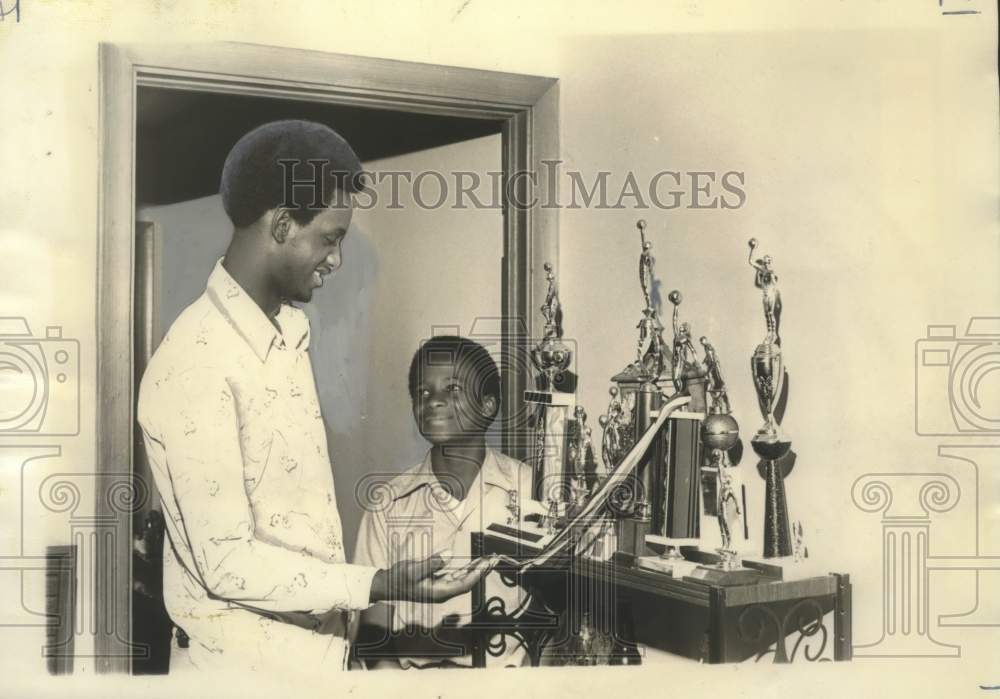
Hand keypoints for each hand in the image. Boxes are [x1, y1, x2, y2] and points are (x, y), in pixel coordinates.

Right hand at [369, 553, 496, 603]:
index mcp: (440, 592)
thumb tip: (449, 554)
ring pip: (464, 578)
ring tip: (489, 559)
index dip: (476, 575)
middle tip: (494, 559)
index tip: (486, 564)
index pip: (464, 584)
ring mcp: (442, 587)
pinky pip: (457, 575)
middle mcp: (444, 591)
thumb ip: (432, 563)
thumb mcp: (414, 569)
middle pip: (468, 582)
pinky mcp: (439, 582)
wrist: (388, 585)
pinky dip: (467, 568)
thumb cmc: (400, 578)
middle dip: (482, 571)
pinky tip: (474, 563)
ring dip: (476, 569)